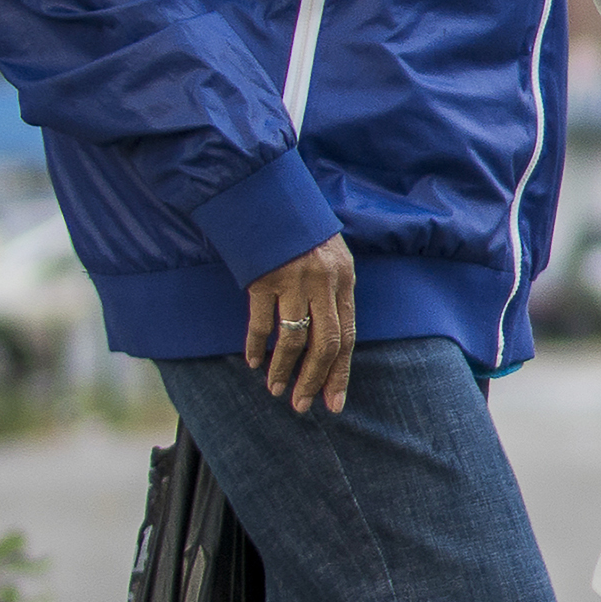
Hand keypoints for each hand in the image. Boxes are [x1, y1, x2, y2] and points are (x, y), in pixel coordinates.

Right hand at [246, 238, 357, 413]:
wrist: (269, 195)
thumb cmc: (301, 231)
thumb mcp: (331, 258)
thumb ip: (332, 293)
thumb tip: (329, 339)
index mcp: (344, 280)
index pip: (347, 337)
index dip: (341, 372)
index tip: (334, 403)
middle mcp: (323, 282)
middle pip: (325, 344)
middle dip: (315, 379)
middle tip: (303, 406)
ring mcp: (293, 280)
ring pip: (293, 338)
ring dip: (283, 369)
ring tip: (276, 390)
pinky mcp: (263, 277)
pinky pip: (260, 321)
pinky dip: (256, 345)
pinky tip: (253, 361)